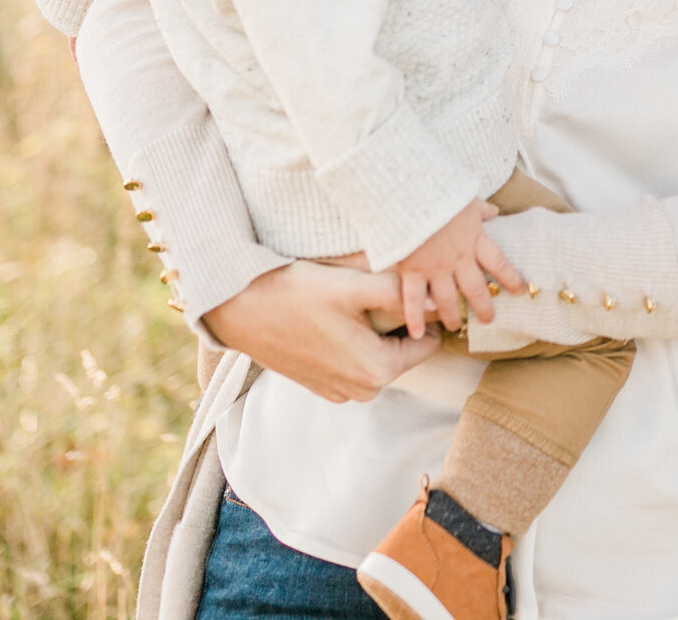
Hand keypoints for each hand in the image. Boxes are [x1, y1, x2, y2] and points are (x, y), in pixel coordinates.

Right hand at [203, 260, 443, 403]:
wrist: (238, 309)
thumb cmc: (294, 294)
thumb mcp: (352, 286)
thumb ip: (400, 293)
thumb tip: (439, 300)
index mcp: (376, 370)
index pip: (430, 343)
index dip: (427, 313)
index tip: (412, 291)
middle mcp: (361, 390)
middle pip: (404, 349)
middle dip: (399, 322)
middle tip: (378, 290)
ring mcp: (339, 390)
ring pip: (379, 354)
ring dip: (375, 330)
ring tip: (353, 301)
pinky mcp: (320, 384)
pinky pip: (355, 361)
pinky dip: (354, 340)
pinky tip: (334, 316)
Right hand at [396, 197, 524, 334]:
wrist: (411, 193)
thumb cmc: (439, 192)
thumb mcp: (466, 198)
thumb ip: (480, 210)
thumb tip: (494, 211)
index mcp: (474, 239)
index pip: (498, 262)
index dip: (510, 277)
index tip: (519, 290)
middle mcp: (458, 258)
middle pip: (475, 288)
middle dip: (483, 305)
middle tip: (488, 319)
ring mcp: (434, 267)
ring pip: (447, 299)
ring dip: (451, 315)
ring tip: (455, 326)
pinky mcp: (412, 270)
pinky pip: (414, 299)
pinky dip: (414, 318)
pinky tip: (417, 333)